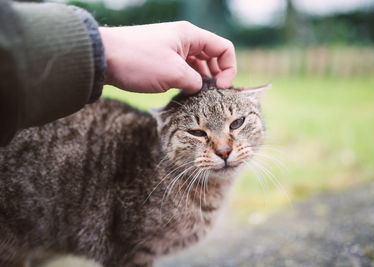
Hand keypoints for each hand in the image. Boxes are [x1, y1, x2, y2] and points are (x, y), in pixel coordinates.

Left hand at [99, 21, 236, 93]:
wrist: (102, 58)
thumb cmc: (138, 61)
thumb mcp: (174, 74)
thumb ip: (195, 82)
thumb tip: (200, 89)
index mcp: (190, 35)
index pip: (224, 48)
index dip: (229, 69)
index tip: (220, 88)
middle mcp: (184, 40)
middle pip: (212, 57)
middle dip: (216, 76)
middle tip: (210, 97)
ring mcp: (172, 50)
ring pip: (197, 65)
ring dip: (201, 81)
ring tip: (197, 98)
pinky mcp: (161, 61)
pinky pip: (183, 70)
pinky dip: (187, 82)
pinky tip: (183, 95)